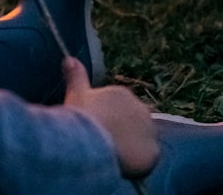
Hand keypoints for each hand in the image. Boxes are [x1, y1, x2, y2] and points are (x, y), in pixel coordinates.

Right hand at [62, 57, 159, 178]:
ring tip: (111, 153)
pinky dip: (137, 161)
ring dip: (129, 145)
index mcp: (122, 94)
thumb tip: (69, 58)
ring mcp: (149, 131)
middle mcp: (141, 108)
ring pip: (139, 139)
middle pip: (130, 122)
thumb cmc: (83, 115)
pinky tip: (122, 164)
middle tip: (101, 141)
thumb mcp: (76, 94)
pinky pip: (146, 157)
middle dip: (119, 130)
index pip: (116, 107)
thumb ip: (75, 76)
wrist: (93, 140)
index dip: (104, 117)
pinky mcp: (153, 152)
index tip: (93, 125)